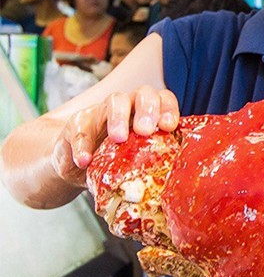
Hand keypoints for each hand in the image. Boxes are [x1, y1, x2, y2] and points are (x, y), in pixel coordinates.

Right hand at [51, 86, 179, 186]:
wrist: (79, 168)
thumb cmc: (117, 163)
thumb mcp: (138, 164)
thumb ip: (154, 165)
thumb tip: (172, 182)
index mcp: (149, 115)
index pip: (164, 100)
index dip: (168, 109)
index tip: (168, 126)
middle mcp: (129, 107)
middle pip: (143, 94)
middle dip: (147, 109)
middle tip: (145, 130)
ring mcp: (102, 112)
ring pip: (115, 101)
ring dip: (118, 118)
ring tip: (119, 139)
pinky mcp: (78, 123)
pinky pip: (80, 128)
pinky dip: (82, 145)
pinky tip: (85, 160)